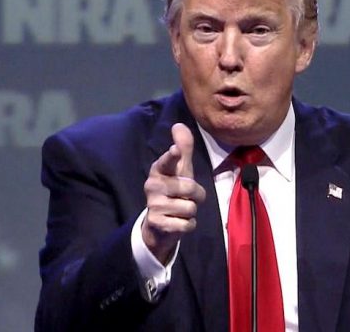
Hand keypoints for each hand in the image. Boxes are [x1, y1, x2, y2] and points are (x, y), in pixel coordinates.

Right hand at [142, 123, 205, 263]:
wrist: (159, 224)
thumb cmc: (174, 190)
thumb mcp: (180, 170)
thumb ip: (183, 149)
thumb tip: (179, 125)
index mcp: (159, 170)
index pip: (167, 162)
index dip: (172, 156)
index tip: (175, 150)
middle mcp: (152, 185)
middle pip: (190, 188)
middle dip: (197, 195)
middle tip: (186, 197)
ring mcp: (153, 205)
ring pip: (190, 208)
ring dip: (191, 211)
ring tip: (180, 210)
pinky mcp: (157, 223)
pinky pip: (187, 224)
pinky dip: (188, 225)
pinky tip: (177, 222)